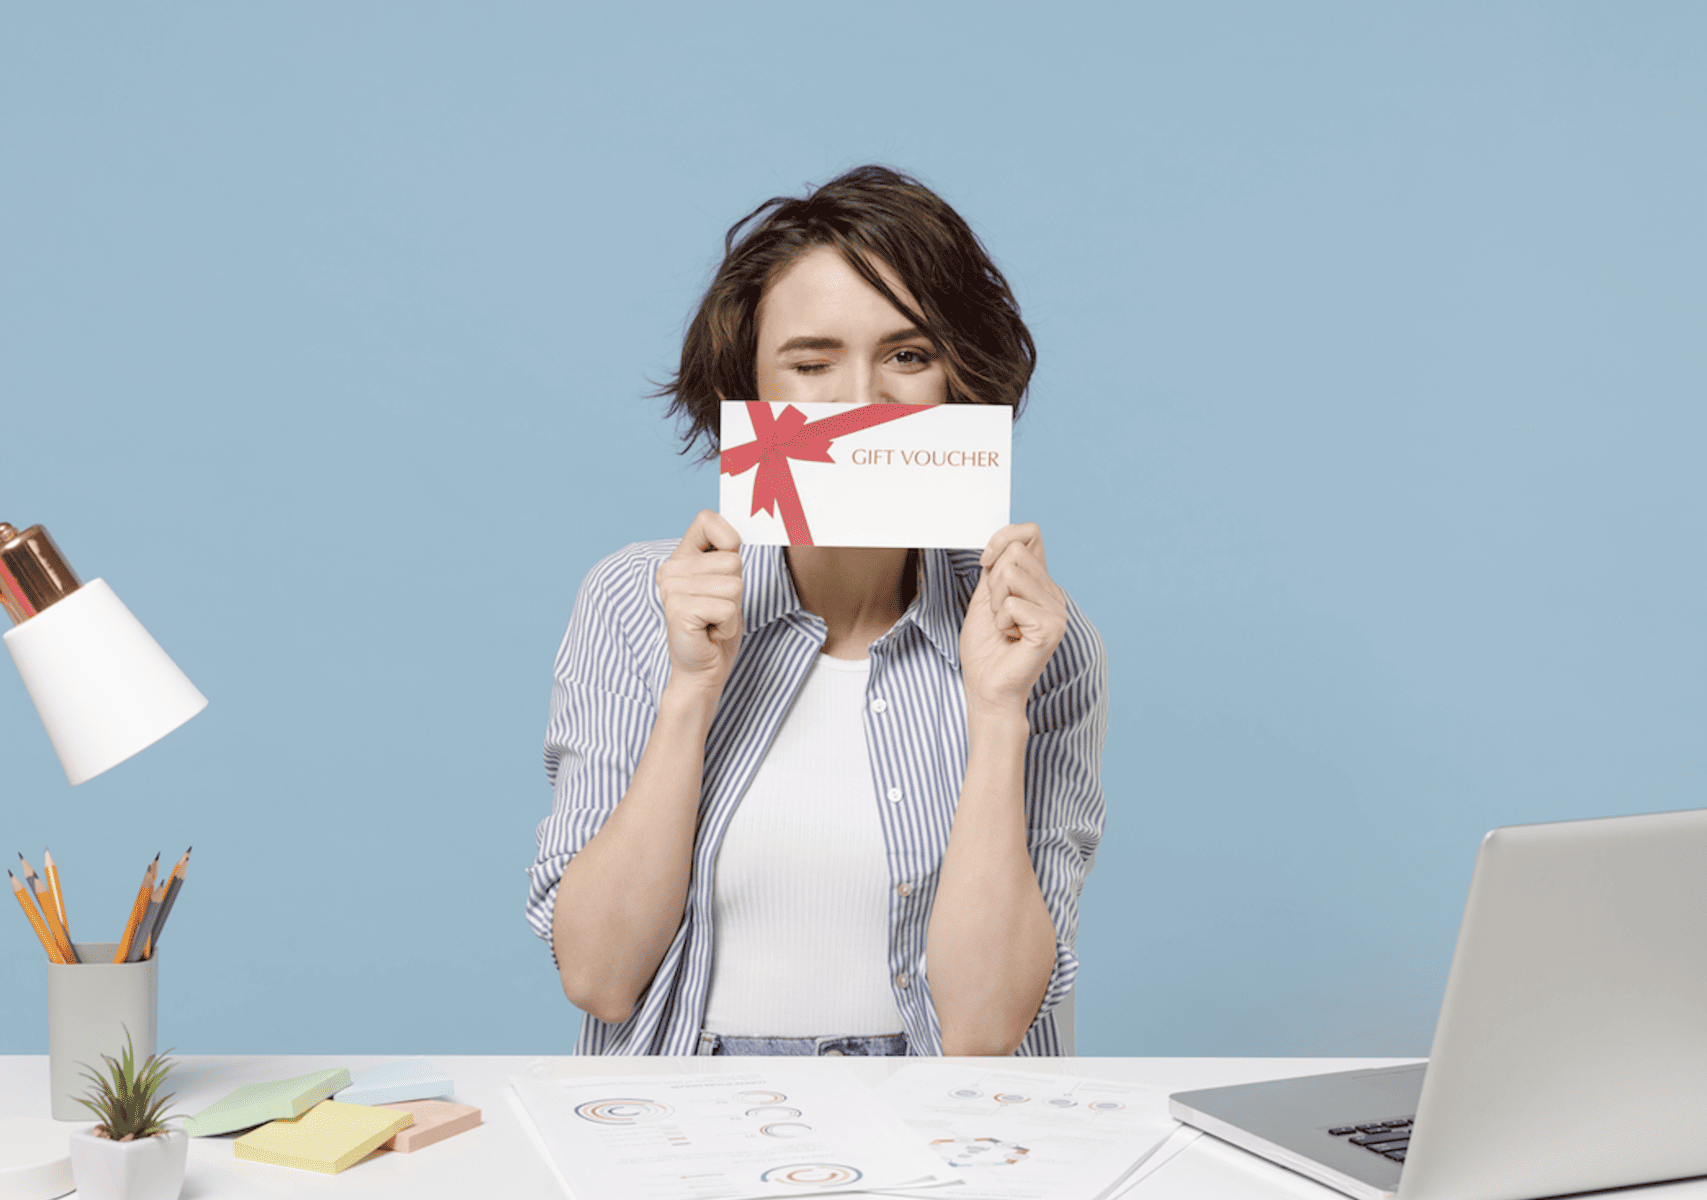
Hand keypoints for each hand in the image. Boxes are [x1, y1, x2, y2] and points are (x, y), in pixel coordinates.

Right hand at [655, 510, 743, 697]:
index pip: (707, 519)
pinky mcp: (679, 609)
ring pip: (734, 584)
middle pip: (733, 560)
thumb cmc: (716, 628)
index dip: (729, 540)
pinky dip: (727, 625)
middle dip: (736, 590)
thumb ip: (728, 556)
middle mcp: (671, 569)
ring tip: (713, 622)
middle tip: (717, 610)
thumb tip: (744, 527)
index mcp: (680, 557)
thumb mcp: (727, 584)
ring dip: (732, 610)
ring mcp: (671, 588)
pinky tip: (710, 633)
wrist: (702, 671)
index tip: (726, 570)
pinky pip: (727, 607)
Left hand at [959, 523, 1066, 717]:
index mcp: (1040, 584)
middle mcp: (1053, 594)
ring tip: (1004, 626)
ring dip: (995, 603)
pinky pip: (1011, 604)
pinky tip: (1010, 638)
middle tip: (997, 612)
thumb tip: (1000, 544)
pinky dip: (1000, 621)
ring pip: (1010, 574)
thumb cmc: (985, 650)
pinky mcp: (1050, 628)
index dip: (1002, 538)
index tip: (986, 562)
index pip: (1031, 534)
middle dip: (992, 581)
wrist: (987, 689)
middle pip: (1015, 552)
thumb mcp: (985, 600)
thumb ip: (995, 571)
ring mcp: (1056, 611)